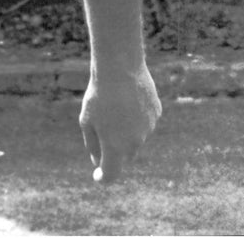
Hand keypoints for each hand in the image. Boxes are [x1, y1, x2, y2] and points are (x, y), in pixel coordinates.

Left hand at [79, 64, 161, 183]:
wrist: (120, 67)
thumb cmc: (99, 95)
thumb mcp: (87, 120)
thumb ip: (93, 145)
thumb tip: (98, 162)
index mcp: (116, 147)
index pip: (112, 174)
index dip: (104, 177)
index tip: (98, 175)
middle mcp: (136, 143)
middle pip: (124, 156)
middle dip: (114, 149)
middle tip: (102, 127)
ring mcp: (149, 128)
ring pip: (136, 137)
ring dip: (125, 130)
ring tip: (115, 105)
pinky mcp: (156, 113)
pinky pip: (145, 121)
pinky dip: (136, 116)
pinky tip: (128, 98)